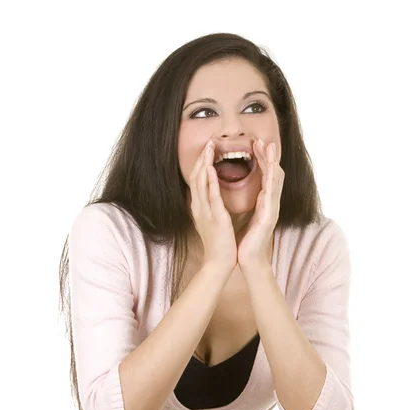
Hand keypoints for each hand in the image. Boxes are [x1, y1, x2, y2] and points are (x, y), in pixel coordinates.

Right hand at [187, 139, 236, 272]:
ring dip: (205, 164)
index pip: (198, 180)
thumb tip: (214, 194)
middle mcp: (199, 207)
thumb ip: (212, 206)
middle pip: (196, 177)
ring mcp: (205, 212)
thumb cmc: (219, 243)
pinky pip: (211, 197)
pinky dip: (210, 182)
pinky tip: (212, 170)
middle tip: (209, 141)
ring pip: (201, 183)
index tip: (209, 149)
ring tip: (210, 148)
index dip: (202, 163)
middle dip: (202, 158)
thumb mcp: (213, 220)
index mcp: (200, 207)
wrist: (219, 263)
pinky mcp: (215, 218)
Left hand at [237, 139, 283, 269]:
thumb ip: (252, 202)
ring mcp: (272, 209)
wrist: (249, 259)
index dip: (263, 159)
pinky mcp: (269, 217)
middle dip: (269, 157)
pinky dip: (268, 181)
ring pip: (275, 181)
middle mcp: (270, 203)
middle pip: (273, 174)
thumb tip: (251, 191)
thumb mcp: (248, 216)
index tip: (256, 144)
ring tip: (271, 149)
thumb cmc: (246, 239)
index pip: (265, 175)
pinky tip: (267, 171)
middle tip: (265, 140)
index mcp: (264, 202)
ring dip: (273, 164)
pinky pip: (270, 195)